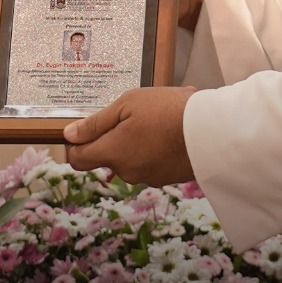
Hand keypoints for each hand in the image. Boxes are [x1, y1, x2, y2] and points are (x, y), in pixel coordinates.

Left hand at [63, 86, 197, 186]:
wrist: (212, 130)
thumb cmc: (168, 111)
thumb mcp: (127, 105)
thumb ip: (96, 123)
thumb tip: (69, 135)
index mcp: (112, 153)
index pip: (77, 160)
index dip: (74, 145)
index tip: (83, 131)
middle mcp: (127, 171)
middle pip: (107, 157)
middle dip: (114, 138)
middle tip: (132, 114)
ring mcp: (148, 177)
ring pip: (131, 159)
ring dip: (136, 142)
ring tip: (157, 119)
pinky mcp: (167, 178)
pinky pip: (150, 162)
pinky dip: (154, 149)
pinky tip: (169, 131)